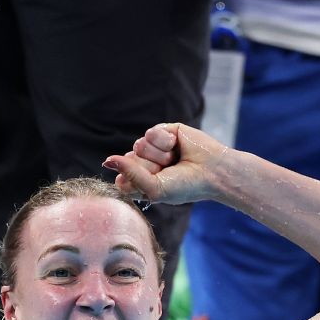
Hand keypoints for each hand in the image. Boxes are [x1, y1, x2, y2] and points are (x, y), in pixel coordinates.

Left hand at [103, 123, 230, 205]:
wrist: (213, 171)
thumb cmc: (185, 186)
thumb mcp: (154, 188)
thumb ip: (129, 174)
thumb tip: (107, 159)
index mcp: (139, 181)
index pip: (121, 178)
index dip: (137, 181)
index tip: (156, 185)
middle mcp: (144, 164)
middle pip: (128, 160)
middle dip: (149, 167)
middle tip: (169, 172)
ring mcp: (153, 147)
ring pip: (139, 146)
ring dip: (159, 155)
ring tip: (175, 159)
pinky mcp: (163, 131)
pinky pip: (150, 132)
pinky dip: (165, 141)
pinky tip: (177, 145)